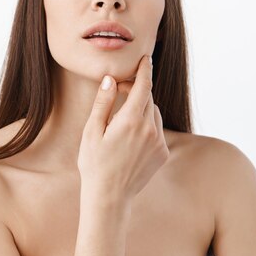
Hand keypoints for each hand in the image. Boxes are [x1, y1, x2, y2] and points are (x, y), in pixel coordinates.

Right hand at [77, 55, 168, 204]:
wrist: (109, 197)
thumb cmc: (94, 163)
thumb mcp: (92, 131)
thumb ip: (103, 103)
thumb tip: (111, 79)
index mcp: (131, 121)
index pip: (143, 87)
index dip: (145, 71)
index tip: (146, 59)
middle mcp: (150, 130)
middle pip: (148, 99)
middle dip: (136, 90)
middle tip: (118, 89)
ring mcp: (159, 142)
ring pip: (154, 114)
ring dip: (142, 109)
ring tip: (122, 120)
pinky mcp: (163, 153)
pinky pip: (157, 130)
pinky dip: (147, 126)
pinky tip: (130, 138)